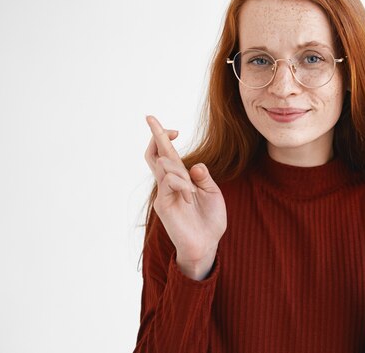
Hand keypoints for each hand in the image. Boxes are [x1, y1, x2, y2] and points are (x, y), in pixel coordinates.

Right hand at [144, 115, 226, 279]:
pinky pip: (168, 183)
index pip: (167, 154)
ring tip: (193, 191)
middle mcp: (169, 184)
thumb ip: (204, 177)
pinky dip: (181, 184)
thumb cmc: (210, 220)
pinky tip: (190, 196)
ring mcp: (164, 193)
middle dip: (155, 135)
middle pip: (154, 155)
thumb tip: (195, 164)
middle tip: (152, 119)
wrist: (207, 244)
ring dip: (179, 170)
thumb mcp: (212, 192)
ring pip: (162, 165)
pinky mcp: (163, 204)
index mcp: (181, 179)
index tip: (174, 129)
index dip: (164, 138)